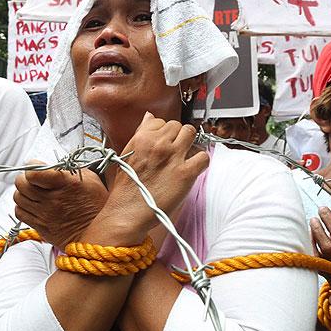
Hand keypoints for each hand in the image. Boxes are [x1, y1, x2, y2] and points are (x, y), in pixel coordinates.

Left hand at [13, 161, 108, 248]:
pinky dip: (22, 207)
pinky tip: (32, 205)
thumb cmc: (97, 204)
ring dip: (23, 193)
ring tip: (32, 192)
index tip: (36, 167)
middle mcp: (53, 200)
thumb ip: (69, 169)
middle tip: (32, 179)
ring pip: (18, 198)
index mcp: (66, 184)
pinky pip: (20, 213)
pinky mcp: (41, 228)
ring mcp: (45, 215)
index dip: (31, 167)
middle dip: (24, 178)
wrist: (100, 234)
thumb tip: (52, 165)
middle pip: (21, 184)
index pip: (33, 173)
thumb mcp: (91, 179)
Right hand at [102, 113, 207, 236]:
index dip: (164, 132)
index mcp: (142, 138)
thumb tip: (149, 117)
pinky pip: (203, 156)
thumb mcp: (126, 154)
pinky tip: (193, 168)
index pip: (161, 121)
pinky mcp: (185, 173)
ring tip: (184, 156)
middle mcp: (158, 144)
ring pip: (191, 133)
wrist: (127, 212)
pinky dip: (201, 161)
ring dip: (190, 143)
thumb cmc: (126, 187)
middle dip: (177, 136)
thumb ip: (140, 134)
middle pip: (178, 126)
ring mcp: (173, 157)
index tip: (164, 142)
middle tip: (174, 150)